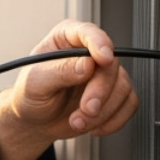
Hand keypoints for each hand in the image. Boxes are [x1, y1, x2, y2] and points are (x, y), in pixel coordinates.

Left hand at [0, 19, 138, 159]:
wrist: (35, 122)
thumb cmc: (30, 96)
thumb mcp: (35, 83)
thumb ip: (60, 71)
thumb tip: (87, 64)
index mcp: (67, 39)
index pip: (88, 33)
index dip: (99, 44)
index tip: (103, 59)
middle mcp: (89, 53)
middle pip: (110, 65)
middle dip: (99, 92)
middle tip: (86, 110)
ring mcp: (104, 73)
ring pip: (122, 87)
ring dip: (102, 112)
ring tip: (77, 121)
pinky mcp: (114, 94)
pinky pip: (129, 104)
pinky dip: (113, 120)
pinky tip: (94, 126)